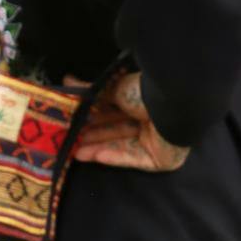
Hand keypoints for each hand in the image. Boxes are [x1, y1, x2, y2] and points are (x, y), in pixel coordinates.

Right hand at [67, 70, 189, 172]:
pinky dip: (114, 157)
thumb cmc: (145, 92)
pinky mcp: (161, 159)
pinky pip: (134, 159)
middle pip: (116, 132)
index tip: (73, 123)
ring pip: (122, 147)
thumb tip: (67, 81)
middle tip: (69, 141)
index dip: (93, 119)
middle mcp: (150, 121)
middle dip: (92, 136)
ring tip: (75, 152)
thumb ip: (91, 91)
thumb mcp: (113, 88)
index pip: (113, 114)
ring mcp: (156, 141)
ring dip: (98, 149)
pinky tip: (95, 157)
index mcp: (142, 102)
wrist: (173, 104)